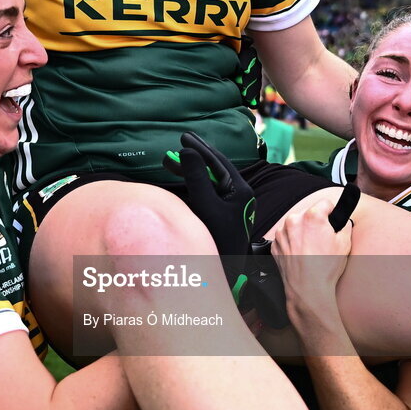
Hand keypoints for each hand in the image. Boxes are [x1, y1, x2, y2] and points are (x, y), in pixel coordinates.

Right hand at [162, 131, 253, 256]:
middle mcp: (237, 194)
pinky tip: (181, 179)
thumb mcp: (206, 205)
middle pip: (215, 167)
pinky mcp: (222, 213)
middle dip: (196, 155)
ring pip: (210, 178)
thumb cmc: (219, 240)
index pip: (217, 161)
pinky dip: (193, 182)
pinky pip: (207, 190)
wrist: (227, 272)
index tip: (183, 137)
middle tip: (181, 140)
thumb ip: (197, 178)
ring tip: (171, 162)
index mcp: (239, 189)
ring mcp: (230, 203)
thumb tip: (187, 151)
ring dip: (191, 168)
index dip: (199, 147)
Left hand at [272, 197, 351, 323]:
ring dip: (303, 231)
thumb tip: (343, 220)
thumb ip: (345, 225)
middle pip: (309, 213)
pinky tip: (301, 253)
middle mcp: (294, 220)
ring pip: (296, 225)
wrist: (308, 289)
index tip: (333, 219)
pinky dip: (293, 241)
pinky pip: (286, 236)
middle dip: (316, 223)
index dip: (332, 211)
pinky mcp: (275, 243)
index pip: (326, 203)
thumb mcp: (345, 243)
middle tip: (323, 238)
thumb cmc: (325, 268)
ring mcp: (282, 232)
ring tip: (311, 248)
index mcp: (312, 217)